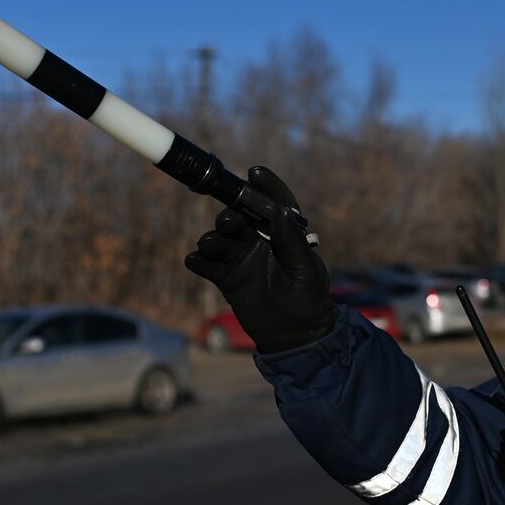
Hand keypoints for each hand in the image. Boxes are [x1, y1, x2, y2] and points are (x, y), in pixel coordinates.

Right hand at [185, 166, 337, 352]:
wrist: (296, 332)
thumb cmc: (308, 296)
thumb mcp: (304, 268)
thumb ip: (290, 241)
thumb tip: (279, 210)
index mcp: (282, 231)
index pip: (273, 202)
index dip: (265, 186)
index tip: (255, 172)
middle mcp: (258, 239)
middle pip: (238, 217)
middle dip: (231, 216)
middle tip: (229, 221)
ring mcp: (240, 257)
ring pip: (219, 239)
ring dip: (212, 238)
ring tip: (211, 243)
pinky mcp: (227, 277)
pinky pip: (208, 265)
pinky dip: (199, 261)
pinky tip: (196, 261)